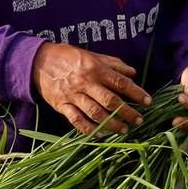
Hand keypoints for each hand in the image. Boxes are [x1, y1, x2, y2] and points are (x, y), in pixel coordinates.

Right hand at [31, 43, 150, 135]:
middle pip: (111, 101)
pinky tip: (101, 134)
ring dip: (112, 123)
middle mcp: (86, 83)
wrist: (39, 61)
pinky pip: (77, 120)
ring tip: (125, 130)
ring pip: (96, 113)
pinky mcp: (62, 105)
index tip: (148, 102)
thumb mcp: (93, 55)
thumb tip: (133, 72)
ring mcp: (74, 95)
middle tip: (139, 120)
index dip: (136, 92)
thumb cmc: (69, 57)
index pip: (120, 82)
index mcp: (96, 68)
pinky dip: (90, 129)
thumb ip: (114, 63)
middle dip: (127, 112)